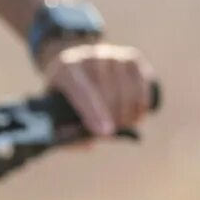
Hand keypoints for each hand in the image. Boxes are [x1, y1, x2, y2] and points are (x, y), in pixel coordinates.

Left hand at [41, 40, 155, 138]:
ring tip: (122, 126)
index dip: (94, 113)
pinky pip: (142, 85)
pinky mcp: (131, 58)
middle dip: (112, 119)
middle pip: (108, 92)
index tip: (104, 133)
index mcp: (65, 68)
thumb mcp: (56, 110)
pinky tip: (137, 116)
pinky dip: (141, 105)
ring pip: (127, 90)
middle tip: (110, 135)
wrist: (78, 65)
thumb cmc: (66, 95)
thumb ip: (66, 131)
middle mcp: (89, 56)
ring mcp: (112, 55)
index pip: (82, 90)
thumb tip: (88, 144)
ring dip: (128, 114)